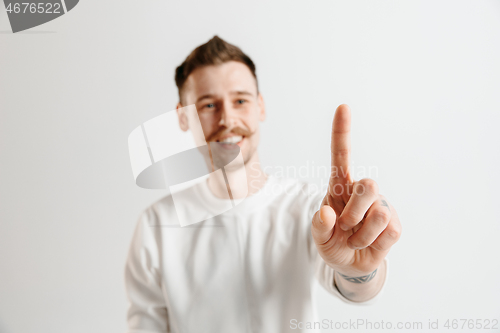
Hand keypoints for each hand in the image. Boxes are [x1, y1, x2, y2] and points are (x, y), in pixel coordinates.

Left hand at [311, 104, 401, 276]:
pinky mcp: (395, 223)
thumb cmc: (332, 242)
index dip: (342, 132)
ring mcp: (380, 205)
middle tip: (345, 227)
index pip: (341, 156)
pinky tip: (370, 243)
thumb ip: (319, 226)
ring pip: (379, 212)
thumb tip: (328, 212)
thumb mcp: (319, 237)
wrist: (350, 264)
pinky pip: (389, 231)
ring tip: (355, 238)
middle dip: (354, 212)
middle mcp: (361, 191)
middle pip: (368, 185)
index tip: (343, 107)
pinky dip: (374, 243)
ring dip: (361, 234)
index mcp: (339, 187)